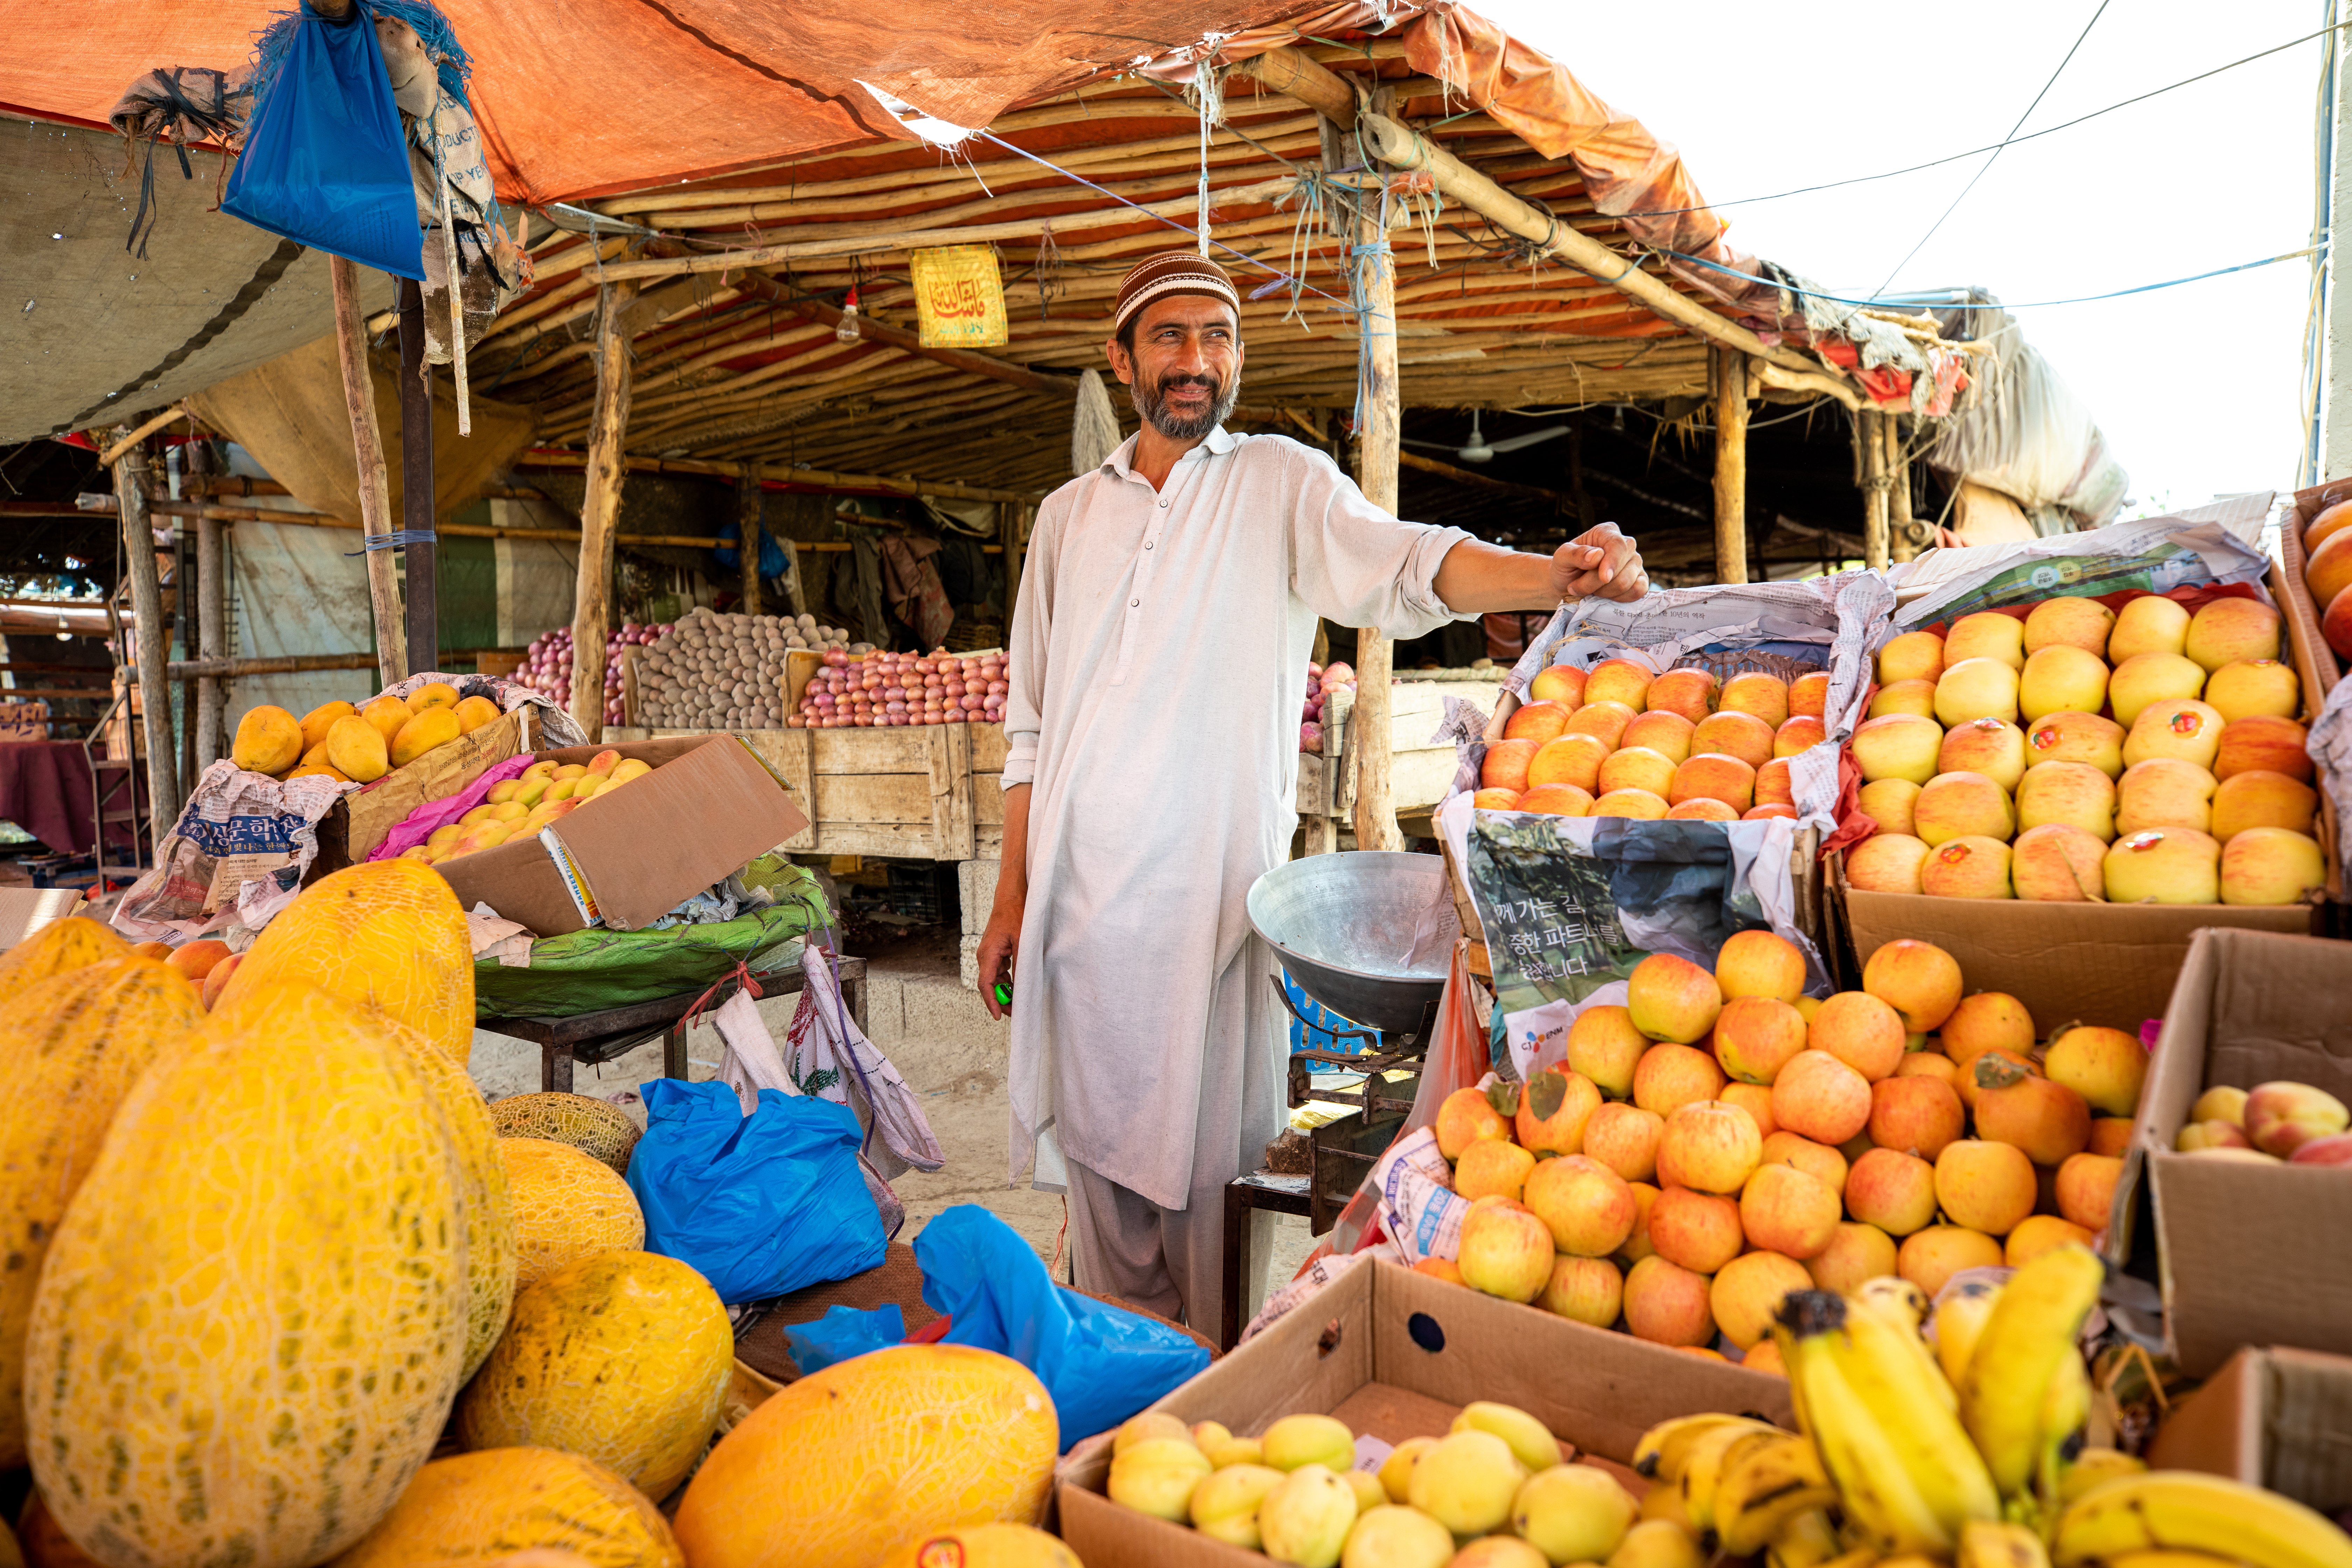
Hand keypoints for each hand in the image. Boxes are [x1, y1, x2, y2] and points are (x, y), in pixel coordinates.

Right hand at [977, 897, 1021, 1019]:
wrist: (1010, 900)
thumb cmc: (1015, 916)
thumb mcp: (1022, 942)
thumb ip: (1020, 964)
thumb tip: (1021, 986)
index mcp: (988, 954)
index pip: (985, 984)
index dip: (992, 1002)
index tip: (999, 1015)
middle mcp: (984, 957)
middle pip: (989, 985)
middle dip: (1000, 1000)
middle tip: (1014, 1011)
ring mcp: (989, 955)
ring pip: (994, 980)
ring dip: (1004, 991)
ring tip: (1017, 1001)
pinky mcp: (994, 953)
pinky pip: (998, 972)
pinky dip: (1006, 981)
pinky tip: (1016, 985)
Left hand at [1549, 522, 1647, 603]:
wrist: (1567, 585)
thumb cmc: (1566, 567)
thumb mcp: (1561, 558)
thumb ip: (1576, 554)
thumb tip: (1597, 555)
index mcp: (1606, 532)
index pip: (1617, 545)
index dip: (1611, 563)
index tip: (1603, 578)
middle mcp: (1626, 545)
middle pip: (1621, 568)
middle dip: (1596, 583)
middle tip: (1577, 586)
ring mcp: (1635, 563)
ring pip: (1627, 583)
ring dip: (1604, 593)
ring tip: (1589, 590)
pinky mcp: (1640, 580)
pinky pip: (1638, 591)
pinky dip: (1619, 598)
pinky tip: (1605, 597)